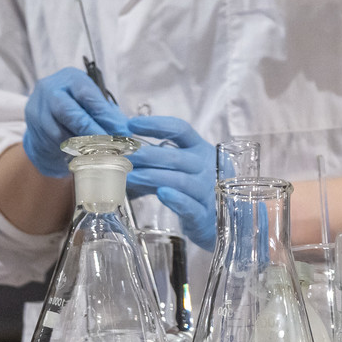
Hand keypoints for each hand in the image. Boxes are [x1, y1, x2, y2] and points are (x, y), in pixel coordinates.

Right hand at [23, 67, 131, 177]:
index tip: (121, 131)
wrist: (47, 110)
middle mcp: (50, 90)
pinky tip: (82, 155)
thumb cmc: (79, 103)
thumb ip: (106, 113)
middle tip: (109, 146)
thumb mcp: (93, 100)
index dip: (104, 115)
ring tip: (99, 152)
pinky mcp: (31, 128)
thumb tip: (124, 131)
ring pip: (58, 132)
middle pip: (69, 113)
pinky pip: (51, 143)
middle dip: (91, 131)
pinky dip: (68, 151)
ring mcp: (37, 109)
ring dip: (80, 145)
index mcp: (71, 78)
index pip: (87, 95)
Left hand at [126, 116, 218, 250]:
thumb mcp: (177, 168)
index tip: (131, 124)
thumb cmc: (191, 188)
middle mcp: (205, 166)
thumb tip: (121, 150)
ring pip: (180, 181)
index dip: (156, 125)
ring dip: (153, 176)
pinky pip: (190, 206)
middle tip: (124, 156)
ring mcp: (206, 190)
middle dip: (148, 155)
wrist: (219, 217)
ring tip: (131, 177)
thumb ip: (154, 159)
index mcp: (198, 148)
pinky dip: (176, 199)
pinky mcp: (203, 215)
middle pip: (176, 156)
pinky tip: (161, 194)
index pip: (180, 129)